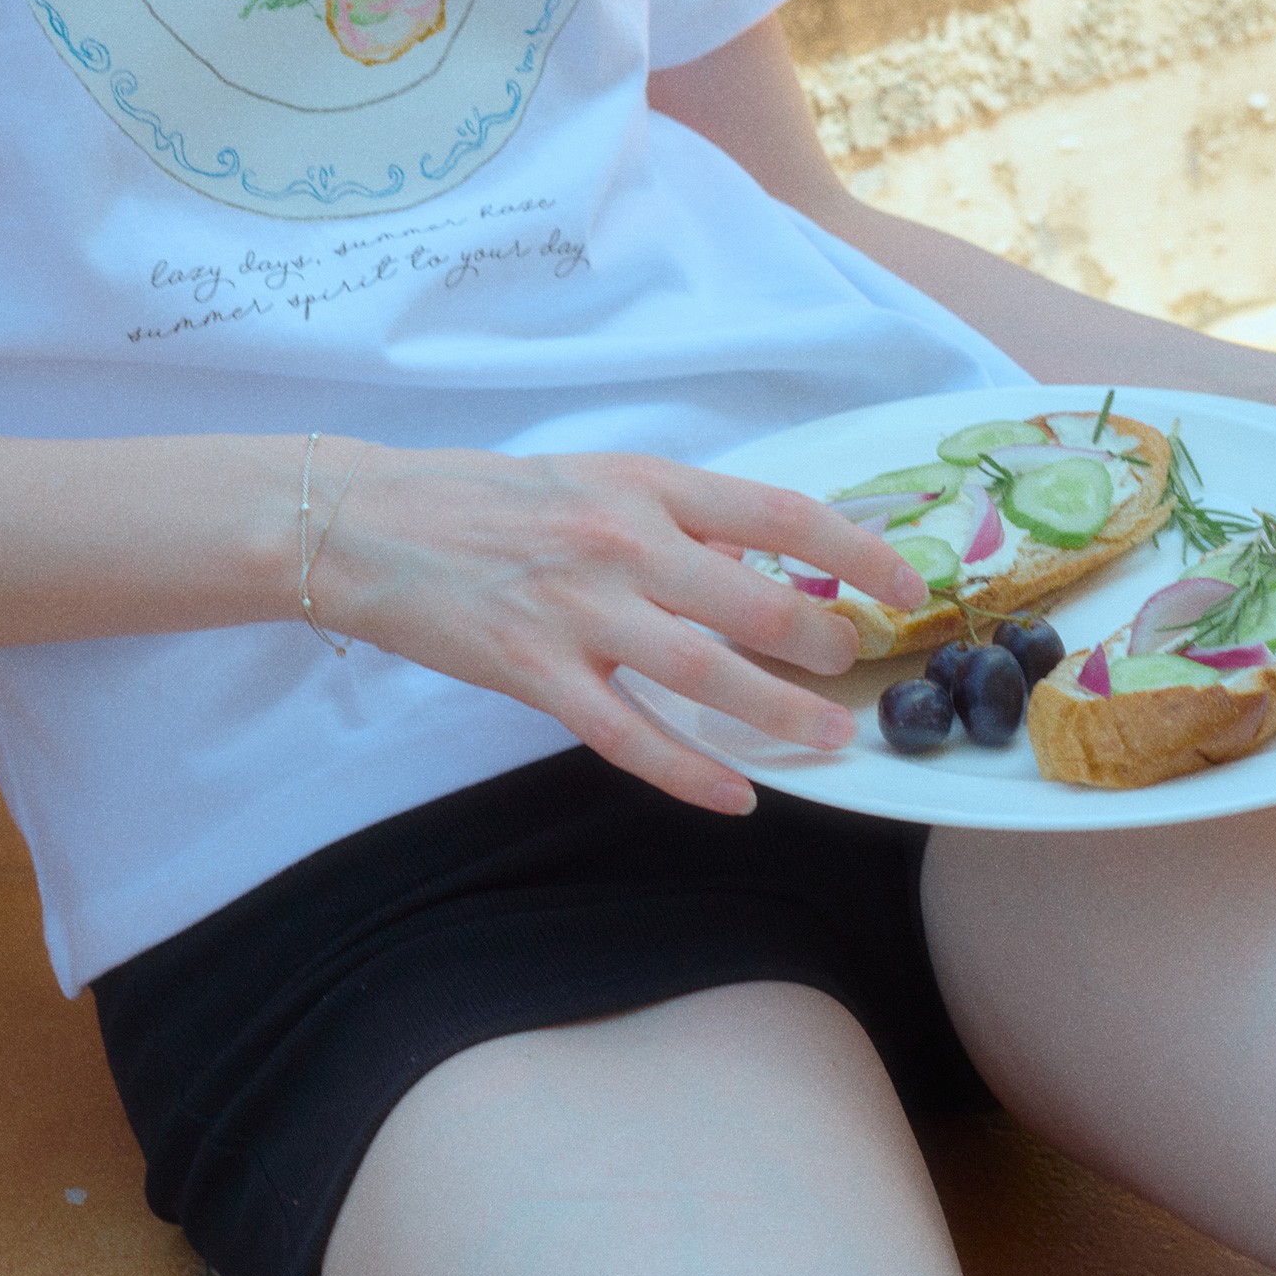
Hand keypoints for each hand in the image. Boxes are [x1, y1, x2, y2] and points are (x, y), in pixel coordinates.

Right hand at [303, 446, 928, 815]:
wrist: (366, 523)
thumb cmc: (485, 500)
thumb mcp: (594, 479)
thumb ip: (676, 519)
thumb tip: (763, 561)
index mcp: (645, 484)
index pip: (781, 513)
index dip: (858, 551)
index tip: (910, 585)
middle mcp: (621, 541)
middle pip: (757, 600)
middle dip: (828, 644)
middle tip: (859, 671)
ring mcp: (577, 610)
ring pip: (706, 672)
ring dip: (780, 713)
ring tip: (830, 741)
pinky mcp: (532, 671)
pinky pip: (627, 734)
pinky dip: (689, 771)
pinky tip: (736, 796)